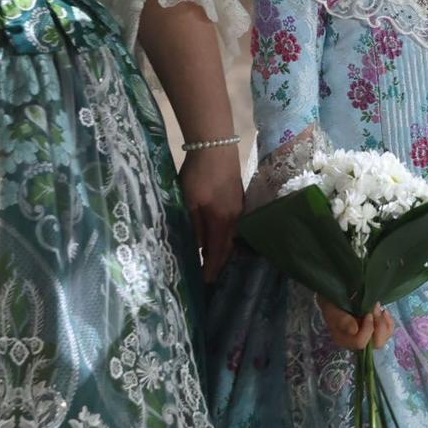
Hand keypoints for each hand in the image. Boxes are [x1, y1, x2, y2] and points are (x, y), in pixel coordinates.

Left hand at [178, 143, 244, 283]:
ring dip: (223, 248)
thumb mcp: (189, 201)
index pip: (218, 251)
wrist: (215, 147)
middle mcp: (234, 217)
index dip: (212, 267)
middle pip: (228, 245)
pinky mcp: (238, 197)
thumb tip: (197, 246)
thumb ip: (194, 225)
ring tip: (213, 256)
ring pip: (232, 234)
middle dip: (219, 260)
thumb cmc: (199, 174)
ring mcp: (238, 206)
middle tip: (210, 273)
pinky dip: (226, 234)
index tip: (206, 281)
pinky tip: (218, 233)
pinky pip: (233, 224)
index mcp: (221, 221)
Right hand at [319, 297, 392, 350]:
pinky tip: (384, 311)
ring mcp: (368, 337)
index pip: (360, 342)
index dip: (367, 329)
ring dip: (384, 322)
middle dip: (380, 326)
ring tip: (379, 309)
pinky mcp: (375, 331)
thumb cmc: (333, 305)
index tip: (368, 313)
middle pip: (376, 344)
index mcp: (345, 340)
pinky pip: (388, 332)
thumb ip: (342, 320)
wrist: (336, 299)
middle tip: (376, 309)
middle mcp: (357, 343)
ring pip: (384, 338)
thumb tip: (354, 330)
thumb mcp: (332, 310)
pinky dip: (389, 322)